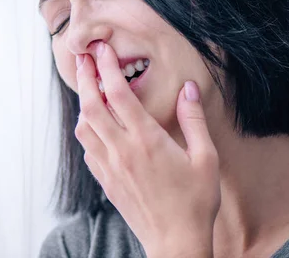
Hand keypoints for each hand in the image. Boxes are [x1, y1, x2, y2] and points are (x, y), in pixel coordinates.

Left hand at [74, 42, 220, 257]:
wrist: (175, 242)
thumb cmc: (196, 202)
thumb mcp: (205, 158)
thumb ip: (194, 120)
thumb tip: (188, 89)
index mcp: (147, 140)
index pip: (119, 94)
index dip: (107, 68)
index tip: (101, 49)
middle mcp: (122, 150)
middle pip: (91, 106)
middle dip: (84, 78)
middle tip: (82, 58)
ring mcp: (109, 167)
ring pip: (83, 127)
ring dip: (82, 104)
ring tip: (87, 88)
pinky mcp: (105, 181)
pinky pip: (87, 149)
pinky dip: (86, 130)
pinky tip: (95, 125)